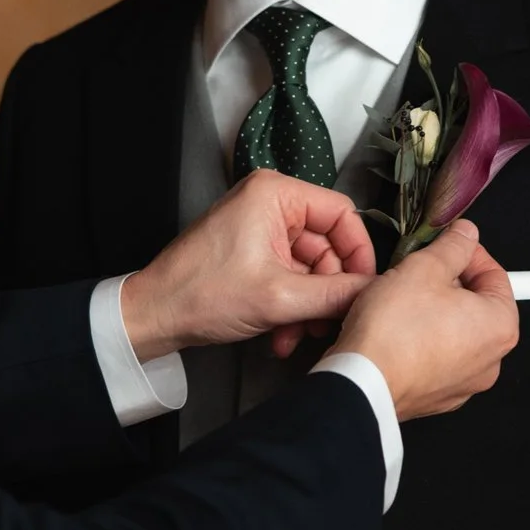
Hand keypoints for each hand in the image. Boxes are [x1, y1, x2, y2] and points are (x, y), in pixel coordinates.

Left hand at [121, 170, 378, 359]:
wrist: (154, 316)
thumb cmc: (203, 294)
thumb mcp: (280, 298)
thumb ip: (335, 294)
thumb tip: (375, 293)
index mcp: (276, 193)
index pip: (341, 214)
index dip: (358, 253)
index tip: (365, 288)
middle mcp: (269, 203)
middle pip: (326, 244)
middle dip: (327, 290)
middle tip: (328, 323)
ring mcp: (259, 228)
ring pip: (309, 267)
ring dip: (308, 306)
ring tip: (298, 336)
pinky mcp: (252, 252)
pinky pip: (289, 276)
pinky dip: (290, 306)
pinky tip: (281, 336)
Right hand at [325, 220, 516, 420]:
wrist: (362, 383)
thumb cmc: (394, 333)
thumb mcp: (424, 268)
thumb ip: (453, 246)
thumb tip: (465, 236)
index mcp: (499, 326)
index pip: (496, 275)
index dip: (468, 253)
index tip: (449, 245)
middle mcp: (490, 360)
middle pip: (477, 305)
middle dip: (450, 283)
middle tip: (421, 270)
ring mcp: (464, 382)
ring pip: (455, 333)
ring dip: (435, 312)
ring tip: (404, 300)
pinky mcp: (438, 396)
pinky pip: (437, 358)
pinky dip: (423, 341)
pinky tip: (398, 330)